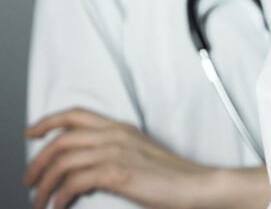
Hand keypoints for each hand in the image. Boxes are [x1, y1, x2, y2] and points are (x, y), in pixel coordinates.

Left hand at [24, 108, 269, 208]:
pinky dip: (60, 196)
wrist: (197, 186)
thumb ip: (113, 154)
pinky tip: (60, 205)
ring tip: (39, 200)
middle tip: (29, 180)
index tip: (31, 133)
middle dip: (36, 162)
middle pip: (60, 140)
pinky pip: (73, 182)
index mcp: (121, 128)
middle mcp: (115, 135)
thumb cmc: (173, 177)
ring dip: (44, 184)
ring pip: (62, 162)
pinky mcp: (117, 173)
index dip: (47, 122)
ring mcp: (116, 152)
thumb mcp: (140, 156)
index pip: (75, 115)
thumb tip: (85, 170)